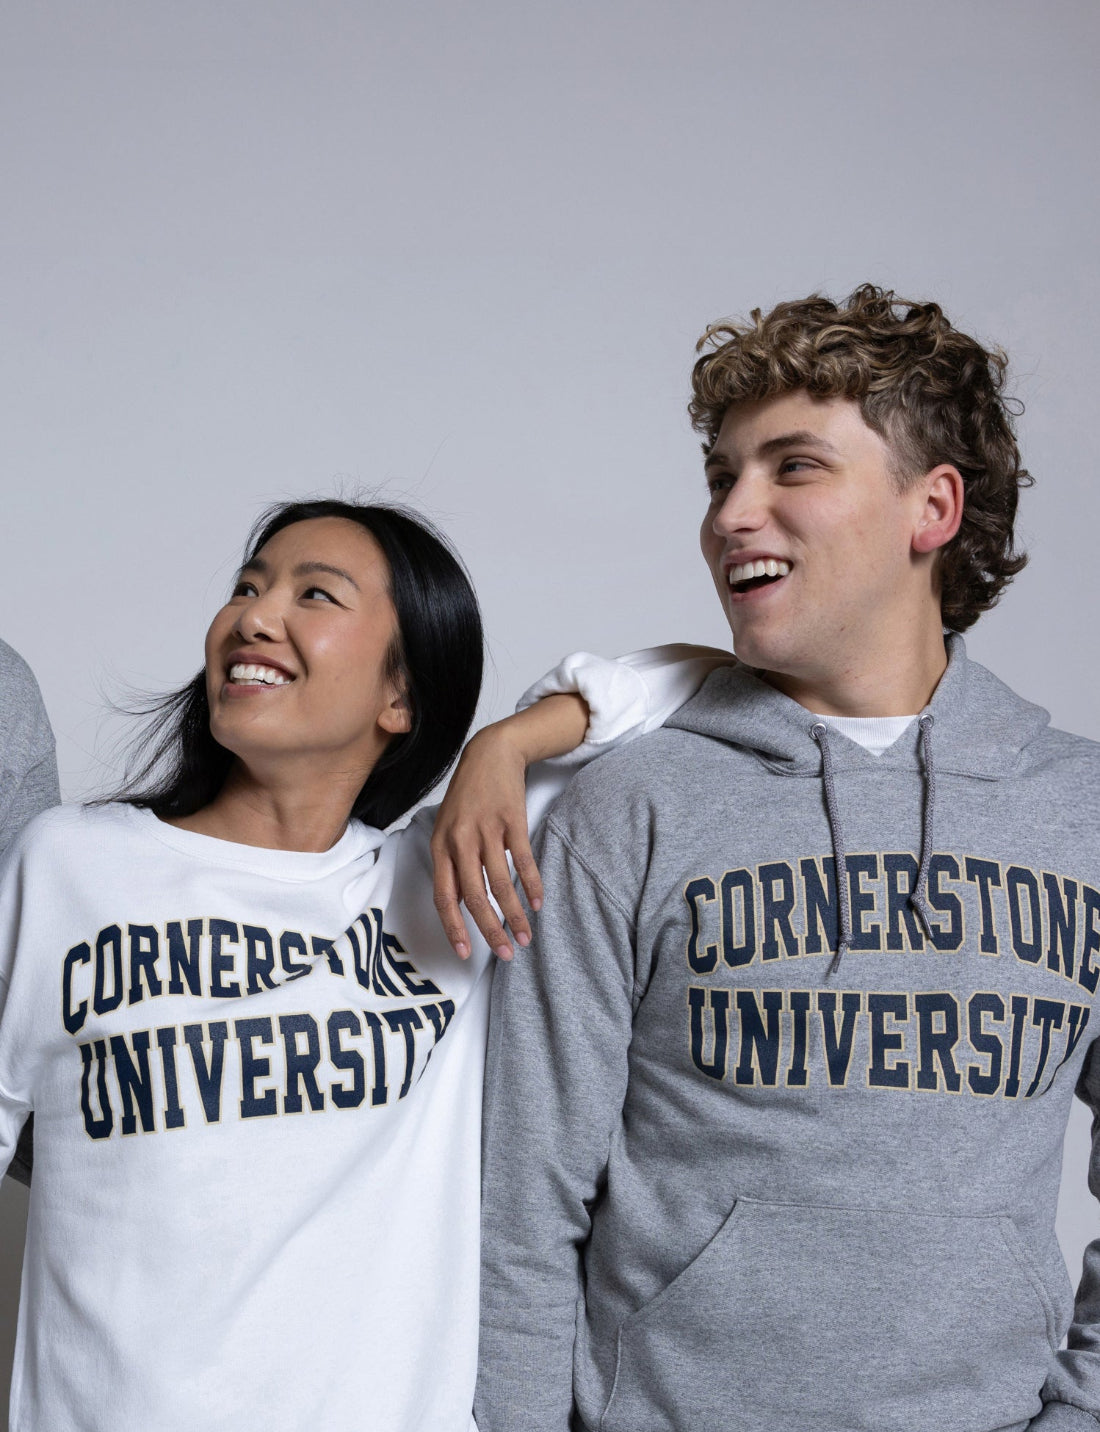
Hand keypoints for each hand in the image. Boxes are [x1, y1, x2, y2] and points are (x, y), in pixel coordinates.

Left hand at [431, 723, 543, 960]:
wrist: (489, 754)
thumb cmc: (467, 796)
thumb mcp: (448, 829)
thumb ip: (453, 865)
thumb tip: (461, 904)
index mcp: (440, 846)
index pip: (444, 896)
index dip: (453, 927)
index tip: (465, 953)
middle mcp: (460, 840)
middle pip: (474, 896)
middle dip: (489, 930)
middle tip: (505, 954)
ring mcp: (486, 830)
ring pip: (500, 884)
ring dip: (515, 915)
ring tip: (525, 936)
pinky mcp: (511, 821)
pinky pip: (522, 861)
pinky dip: (532, 885)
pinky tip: (538, 903)